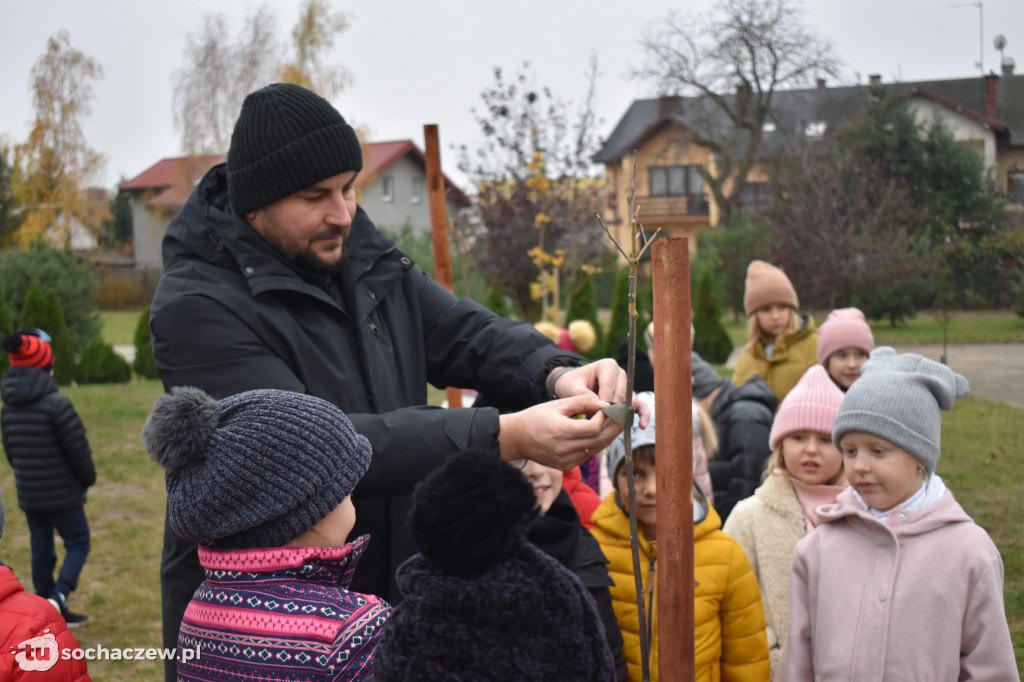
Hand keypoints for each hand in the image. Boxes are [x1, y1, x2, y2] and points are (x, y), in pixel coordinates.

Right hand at [498, 394, 625, 469]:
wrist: (517, 438)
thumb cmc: (536, 417)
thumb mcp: (558, 404)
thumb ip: (582, 402)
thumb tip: (605, 404)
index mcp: (560, 431)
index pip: (593, 428)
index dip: (605, 418)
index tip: (608, 408)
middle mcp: (563, 449)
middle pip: (599, 441)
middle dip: (614, 428)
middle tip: (623, 417)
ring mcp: (565, 461)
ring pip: (596, 449)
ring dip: (607, 437)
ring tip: (613, 424)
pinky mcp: (565, 467)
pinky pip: (587, 455)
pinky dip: (594, 445)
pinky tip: (596, 435)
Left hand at [549, 359, 650, 427]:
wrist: (572, 386)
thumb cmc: (572, 384)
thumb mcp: (572, 388)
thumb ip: (585, 396)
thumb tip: (601, 407)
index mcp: (607, 366)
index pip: (609, 384)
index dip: (605, 400)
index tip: (599, 414)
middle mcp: (620, 374)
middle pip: (622, 393)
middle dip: (614, 409)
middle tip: (604, 422)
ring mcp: (626, 386)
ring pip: (630, 400)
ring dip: (624, 414)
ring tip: (615, 426)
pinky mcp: (628, 398)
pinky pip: (639, 405)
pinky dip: (642, 414)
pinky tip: (642, 425)